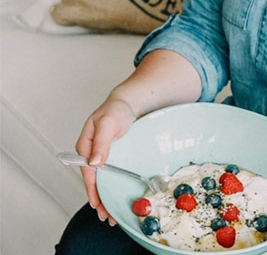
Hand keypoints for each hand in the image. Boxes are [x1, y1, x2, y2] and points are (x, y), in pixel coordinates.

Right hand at [75, 96, 136, 224]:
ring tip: (110, 214)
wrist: (128, 103)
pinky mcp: (111, 155)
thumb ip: (101, 142)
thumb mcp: (108, 123)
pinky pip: (109, 174)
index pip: (87, 171)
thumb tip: (94, 162)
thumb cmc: (117, 109)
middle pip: (93, 180)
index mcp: (85, 145)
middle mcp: (90, 152)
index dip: (91, 189)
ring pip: (100, 179)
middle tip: (106, 216)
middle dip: (98, 199)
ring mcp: (100, 154)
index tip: (97, 203)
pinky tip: (115, 197)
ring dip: (104, 196)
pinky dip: (111, 187)